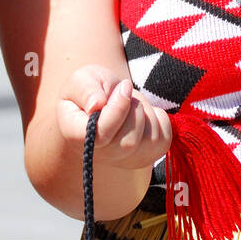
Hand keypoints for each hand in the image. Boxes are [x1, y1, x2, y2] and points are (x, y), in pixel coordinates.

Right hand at [57, 64, 171, 170]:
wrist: (103, 100)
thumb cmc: (90, 89)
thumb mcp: (82, 79)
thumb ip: (87, 90)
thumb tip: (97, 105)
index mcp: (77, 134)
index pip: (101, 135)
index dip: (118, 110)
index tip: (123, 86)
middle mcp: (99, 154)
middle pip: (129, 143)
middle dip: (134, 109)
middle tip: (126, 91)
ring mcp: (123, 159)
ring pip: (149, 141)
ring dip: (146, 111)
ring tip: (132, 103)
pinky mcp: (145, 156)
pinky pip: (163, 140)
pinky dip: (159, 120)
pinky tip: (143, 114)